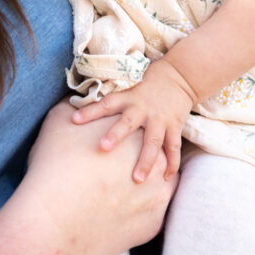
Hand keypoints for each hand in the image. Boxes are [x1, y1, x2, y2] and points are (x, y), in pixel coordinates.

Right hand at [0, 102, 175, 254]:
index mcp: (124, 130)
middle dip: (158, 138)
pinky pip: (157, 204)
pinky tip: (150, 191)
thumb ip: (71, 107)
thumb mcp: (57, 123)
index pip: (141, 113)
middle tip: (164, 128)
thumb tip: (71, 95)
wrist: (44, 227)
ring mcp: (150, 194)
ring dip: (161, 167)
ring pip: (164, 174)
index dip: (143, 107)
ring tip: (162, 159)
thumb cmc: (47, 170)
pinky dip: (153, 197)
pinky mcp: (148, 223)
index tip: (148, 103)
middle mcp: (143, 160)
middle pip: (159, 144)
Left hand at [71, 59, 194, 182]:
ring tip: (137, 179)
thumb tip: (80, 113)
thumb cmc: (148, 83)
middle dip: (116, 135)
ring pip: (153, 141)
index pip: (107, 103)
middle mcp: (143, 108)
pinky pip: (173, 147)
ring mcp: (160, 118)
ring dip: (146, 160)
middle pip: (128, 122)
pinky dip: (171, 163)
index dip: (90, 111)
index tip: (74, 120)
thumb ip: (113, 102)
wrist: (180, 76)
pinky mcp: (174, 125)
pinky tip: (165, 178)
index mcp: (129, 98)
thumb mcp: (129, 87)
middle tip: (103, 147)